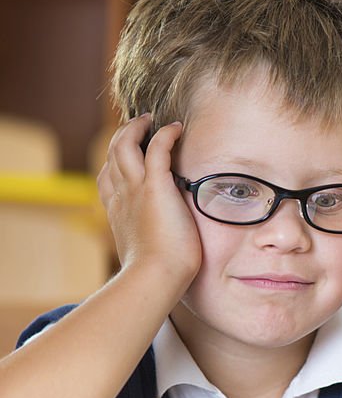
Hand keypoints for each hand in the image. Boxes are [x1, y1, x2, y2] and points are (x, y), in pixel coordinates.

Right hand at [96, 114, 200, 286]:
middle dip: (123, 135)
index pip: (107, 178)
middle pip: (112, 155)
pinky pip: (157, 148)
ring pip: (125, 144)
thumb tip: (160, 250)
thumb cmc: (156, 274)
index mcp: (116, 211)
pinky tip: (177, 128)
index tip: (127, 152)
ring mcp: (134, 189)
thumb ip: (148, 243)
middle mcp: (120, 196)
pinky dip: (165, 134)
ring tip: (152, 120)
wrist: (155, 278)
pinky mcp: (155, 186)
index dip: (114, 161)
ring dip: (137, 128)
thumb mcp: (145, 253)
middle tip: (140, 124)